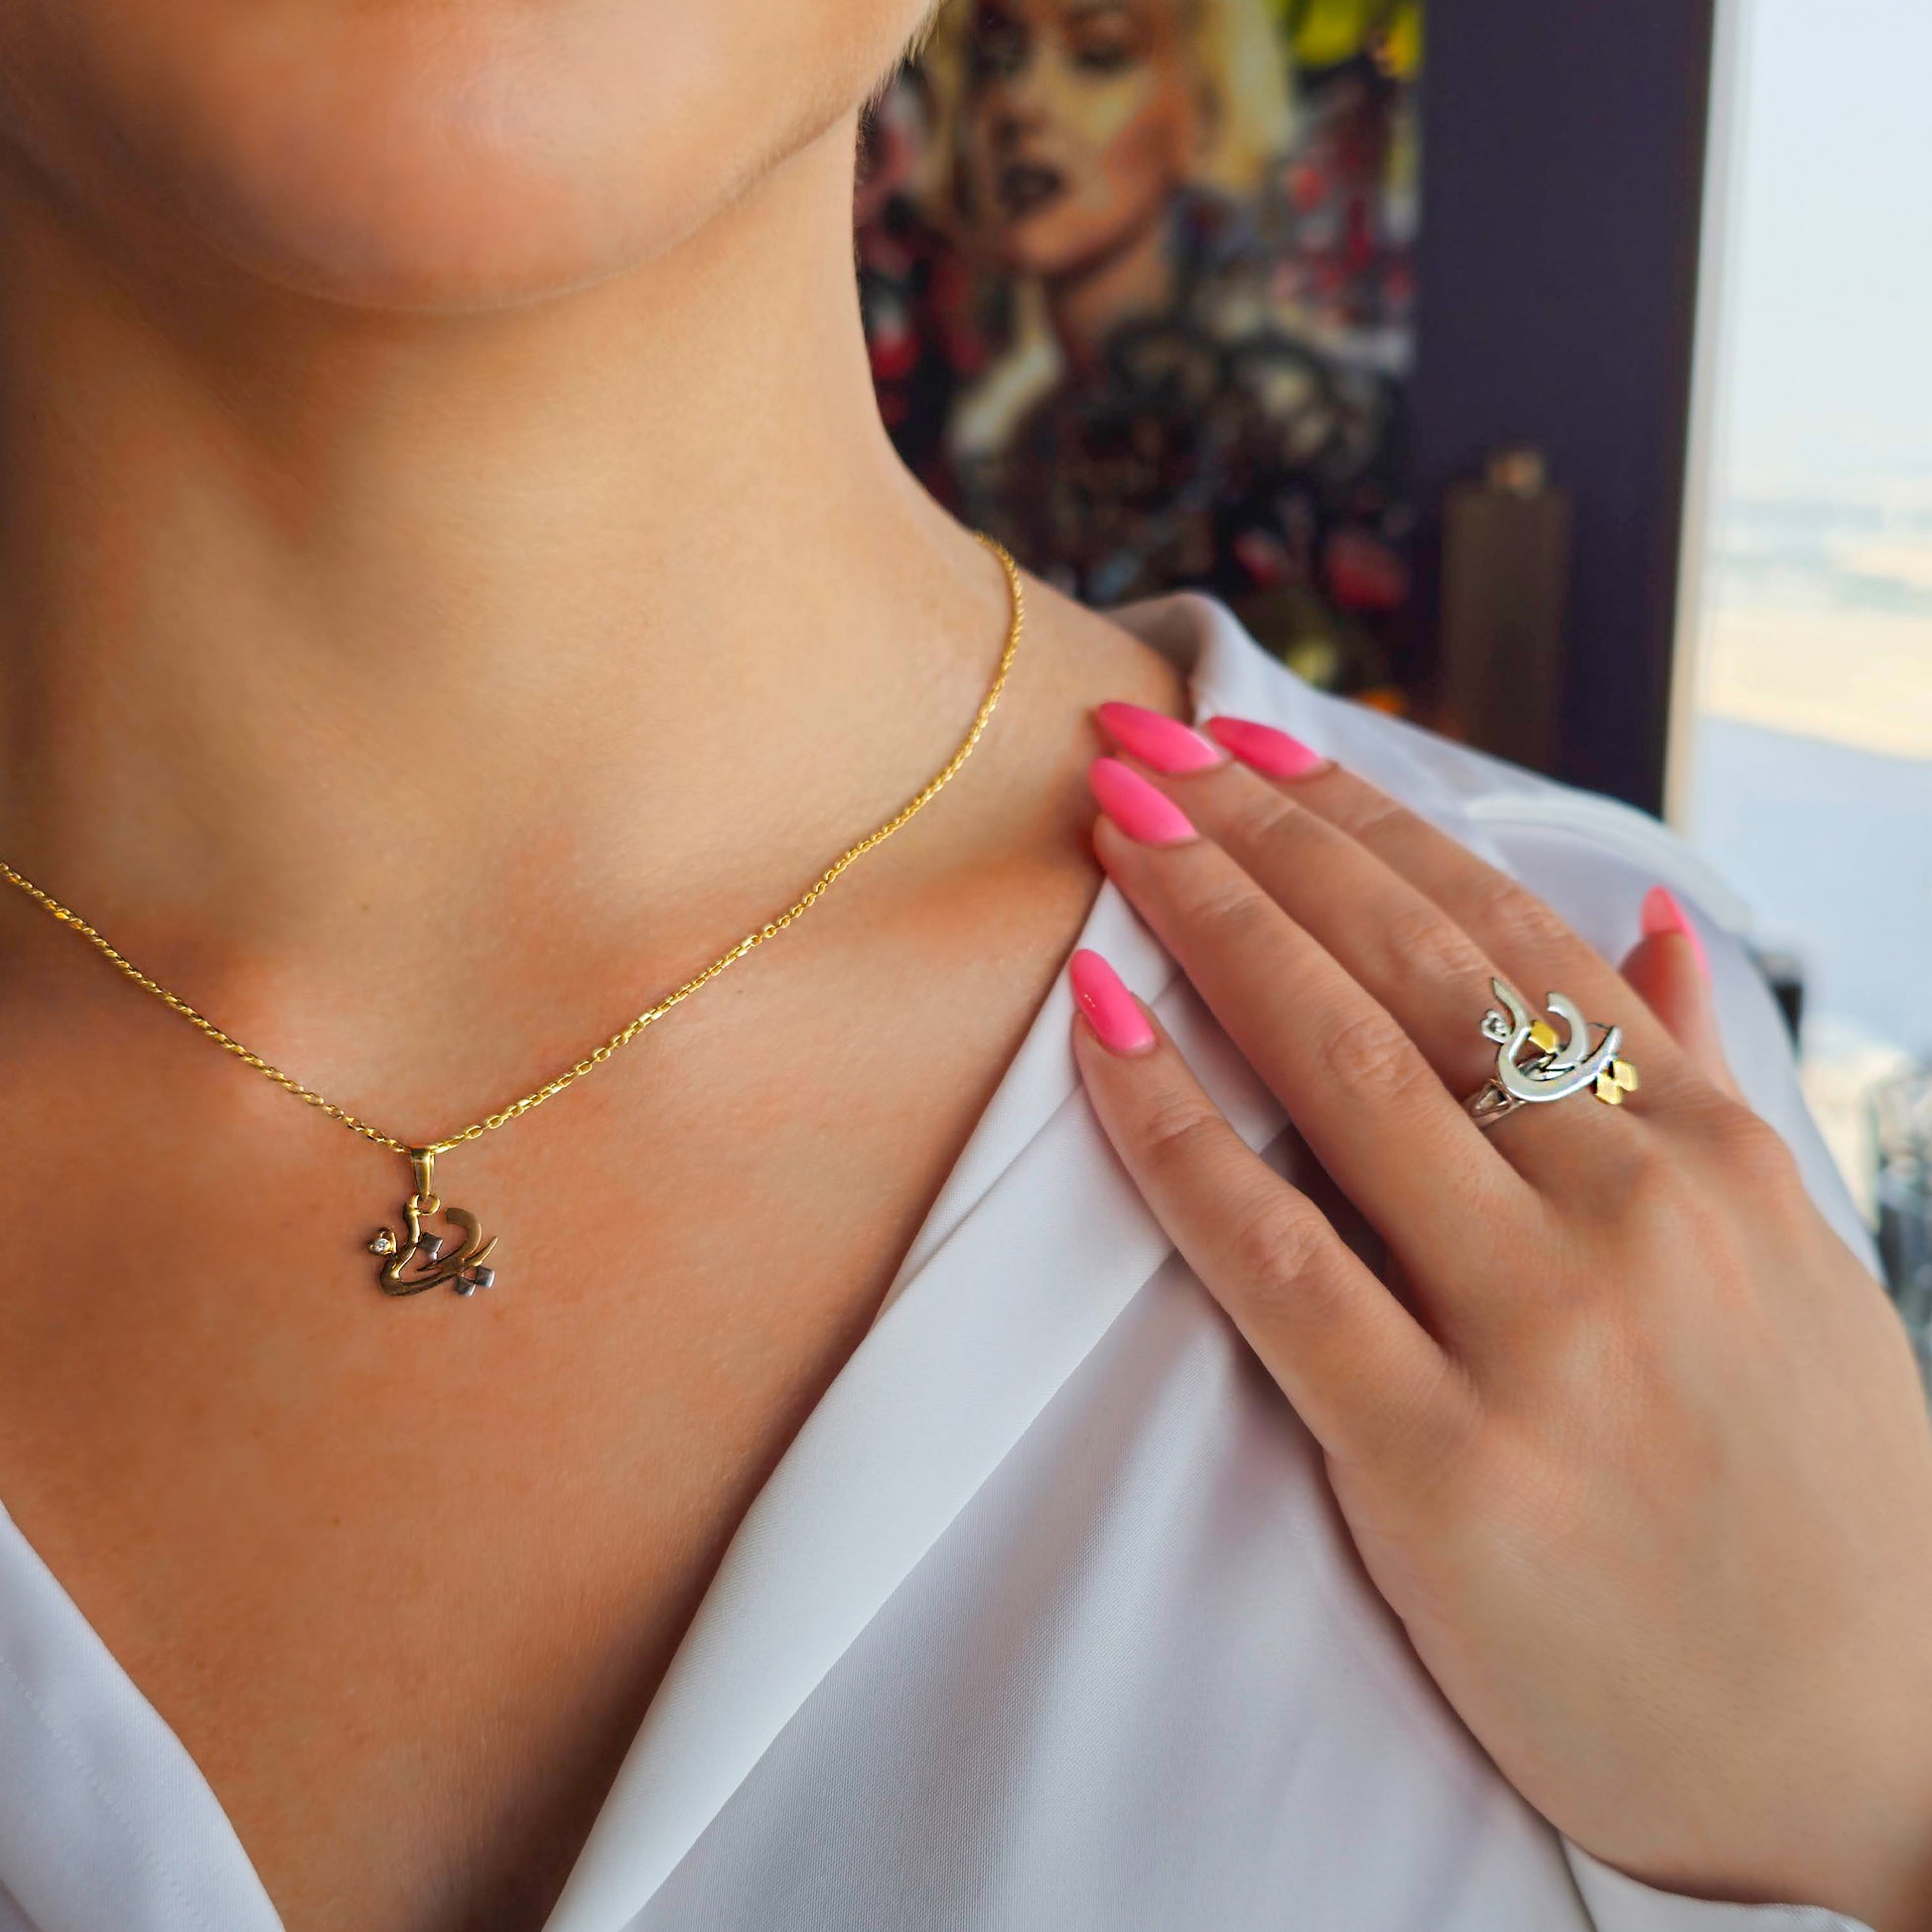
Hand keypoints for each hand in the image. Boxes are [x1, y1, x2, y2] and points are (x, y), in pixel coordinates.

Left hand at [1069, 704, 1931, 1931]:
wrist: (1869, 1759)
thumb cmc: (1820, 1500)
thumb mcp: (1800, 1262)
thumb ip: (1715, 1081)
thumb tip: (1656, 925)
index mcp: (1713, 1150)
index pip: (1508, 931)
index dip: (1363, 821)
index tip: (1251, 743)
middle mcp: (1633, 1213)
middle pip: (1406, 971)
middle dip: (1258, 836)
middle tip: (1137, 742)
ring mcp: (1541, 1336)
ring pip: (1340, 1078)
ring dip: (1210, 928)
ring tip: (1110, 826)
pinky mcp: (1443, 1468)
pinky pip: (1275, 1263)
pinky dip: (1173, 1135)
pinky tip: (1093, 1033)